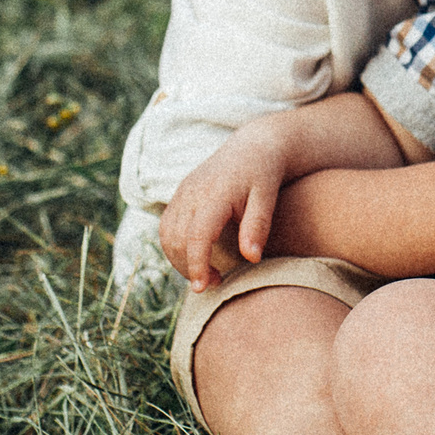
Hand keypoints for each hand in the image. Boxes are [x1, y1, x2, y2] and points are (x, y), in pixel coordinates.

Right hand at [160, 132, 287, 290]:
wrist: (252, 147)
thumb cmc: (263, 174)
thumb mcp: (267, 197)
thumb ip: (258, 226)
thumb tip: (251, 258)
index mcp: (214, 194)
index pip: (196, 235)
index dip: (196, 264)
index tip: (203, 287)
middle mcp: (192, 192)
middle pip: (177, 239)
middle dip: (189, 267)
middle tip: (216, 283)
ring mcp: (182, 192)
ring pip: (166, 235)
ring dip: (179, 260)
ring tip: (205, 274)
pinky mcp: (180, 195)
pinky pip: (166, 226)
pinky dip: (174, 247)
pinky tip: (195, 257)